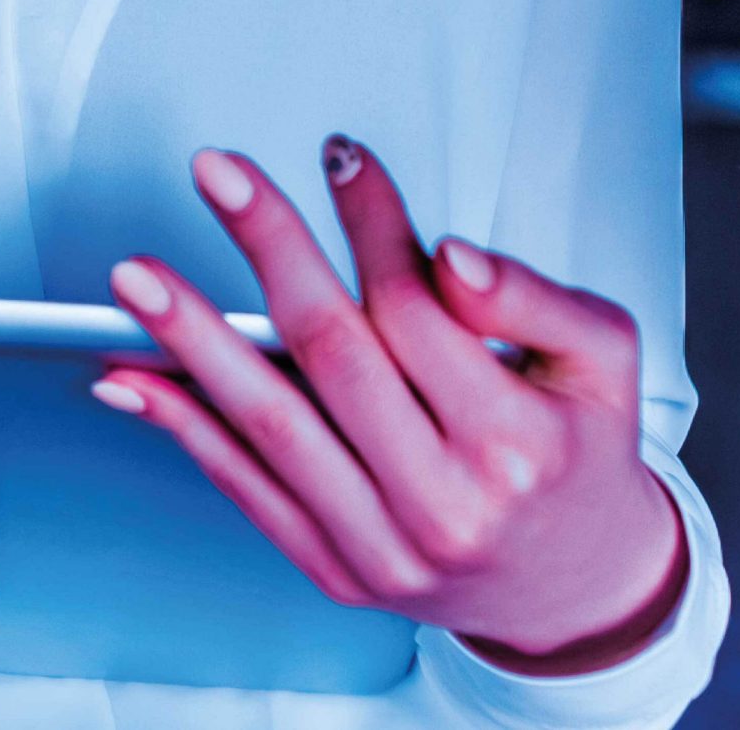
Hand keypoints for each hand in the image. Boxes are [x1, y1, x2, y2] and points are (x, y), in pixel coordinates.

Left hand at [91, 136, 689, 675]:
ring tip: (139, 278)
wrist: (570, 582)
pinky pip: (247, 488)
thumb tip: (449, 255)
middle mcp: (442, 502)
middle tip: (218, 175)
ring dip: (192, 340)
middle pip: (333, 349)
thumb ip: (532, 296)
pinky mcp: (336, 567)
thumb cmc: (581, 454)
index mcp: (514, 440)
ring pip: (270, 422)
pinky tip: (138, 377)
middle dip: (267, 245)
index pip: (418, 305)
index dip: (371, 220)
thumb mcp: (601, 356)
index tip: (341, 158)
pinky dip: (185, 427)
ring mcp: (381, 545)